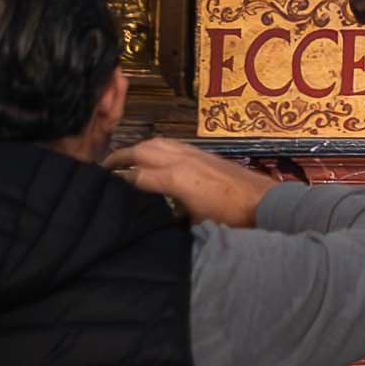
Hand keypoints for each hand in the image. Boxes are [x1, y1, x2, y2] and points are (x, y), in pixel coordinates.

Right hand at [111, 132, 272, 227]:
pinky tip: (151, 155)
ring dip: (137, 148)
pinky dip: (154, 146)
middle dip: (121, 156)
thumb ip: (171, 216)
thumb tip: (153, 218)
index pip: (137, 175)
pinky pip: (170, 143)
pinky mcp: (201, 152)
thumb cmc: (229, 217)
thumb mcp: (195, 223)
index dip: (118, 181)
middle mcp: (180, 159)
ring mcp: (192, 152)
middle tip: (103, 167)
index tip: (102, 187)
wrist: (262, 200)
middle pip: (142, 150)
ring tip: (122, 159)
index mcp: (175, 178)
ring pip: (156, 142)